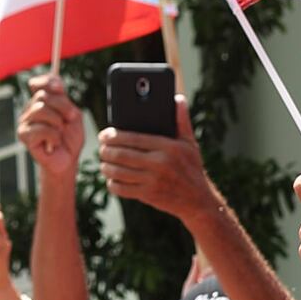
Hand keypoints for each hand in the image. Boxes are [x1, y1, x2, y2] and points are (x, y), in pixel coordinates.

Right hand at [16, 74, 88, 177]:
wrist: (68, 160)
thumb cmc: (70, 138)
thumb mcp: (72, 115)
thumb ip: (63, 99)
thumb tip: (57, 86)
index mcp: (41, 102)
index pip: (38, 83)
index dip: (48, 82)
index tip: (60, 89)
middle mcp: (30, 109)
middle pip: (42, 96)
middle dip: (62, 107)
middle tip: (69, 120)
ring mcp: (25, 121)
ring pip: (40, 110)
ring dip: (57, 123)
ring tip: (60, 133)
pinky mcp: (23, 135)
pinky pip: (41, 128)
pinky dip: (54, 137)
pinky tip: (54, 143)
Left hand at [98, 97, 212, 223]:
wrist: (198, 200)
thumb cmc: (192, 168)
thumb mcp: (190, 143)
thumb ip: (181, 121)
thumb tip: (178, 98)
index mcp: (169, 147)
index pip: (133, 138)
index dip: (113, 136)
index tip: (104, 135)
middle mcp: (160, 163)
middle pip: (122, 155)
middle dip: (106, 151)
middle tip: (101, 149)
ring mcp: (154, 181)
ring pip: (119, 172)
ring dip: (106, 167)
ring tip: (104, 163)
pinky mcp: (148, 195)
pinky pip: (122, 189)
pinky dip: (112, 184)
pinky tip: (112, 180)